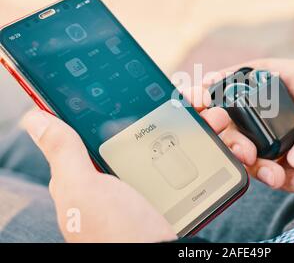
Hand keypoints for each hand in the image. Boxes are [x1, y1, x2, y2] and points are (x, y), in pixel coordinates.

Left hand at [21, 102, 231, 241]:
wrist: (161, 260)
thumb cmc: (115, 234)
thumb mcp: (83, 189)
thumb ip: (64, 152)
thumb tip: (35, 117)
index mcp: (97, 167)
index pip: (114, 120)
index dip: (133, 99)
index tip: (156, 84)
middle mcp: (127, 171)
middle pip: (153, 125)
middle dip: (178, 108)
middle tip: (200, 101)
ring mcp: (154, 180)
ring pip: (179, 138)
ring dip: (202, 124)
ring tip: (218, 119)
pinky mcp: (177, 190)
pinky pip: (195, 160)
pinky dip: (210, 147)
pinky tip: (223, 140)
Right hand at [207, 59, 293, 192]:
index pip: (253, 76)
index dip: (220, 83)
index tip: (197, 97)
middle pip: (247, 118)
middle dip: (231, 132)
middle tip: (235, 147)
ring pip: (262, 150)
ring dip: (258, 165)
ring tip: (276, 175)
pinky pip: (287, 173)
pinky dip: (287, 181)